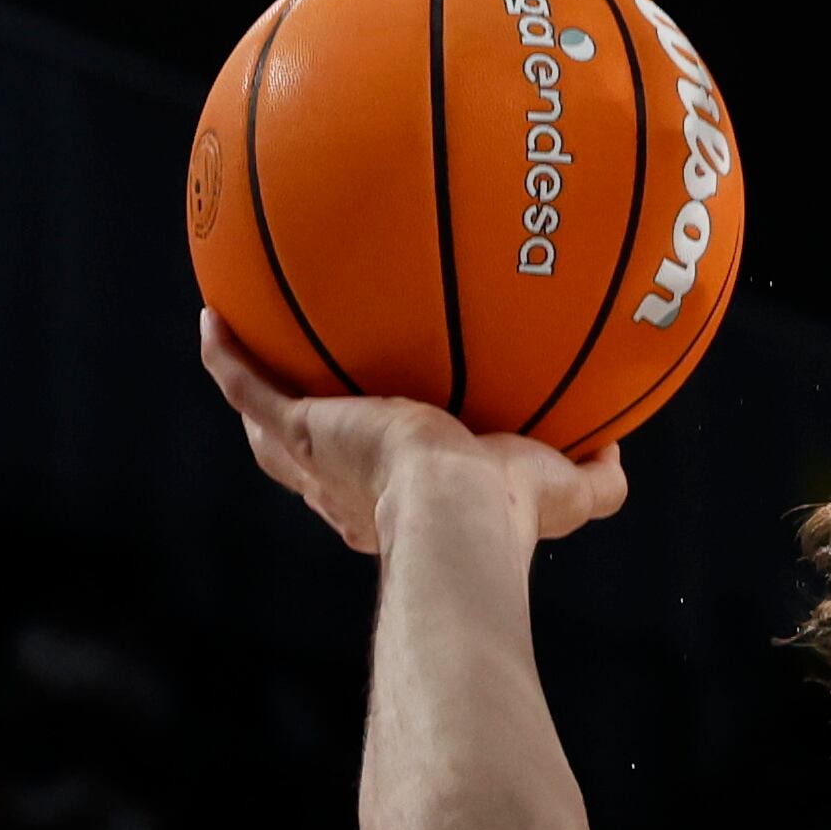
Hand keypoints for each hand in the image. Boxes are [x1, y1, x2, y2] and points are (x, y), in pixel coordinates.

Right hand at [200, 313, 626, 553]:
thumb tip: (618, 447)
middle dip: (309, 430)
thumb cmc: (513, 511)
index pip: (385, 484)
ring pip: (266, 428)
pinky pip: (245, 386)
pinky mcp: (299, 431)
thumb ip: (598, 474)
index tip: (389, 436)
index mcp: (405, 505)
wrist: (459, 511)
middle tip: (306, 391)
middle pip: (316, 461)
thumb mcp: (570, 490)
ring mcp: (318, 463)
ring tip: (236, 345)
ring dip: (253, 390)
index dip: (381, 463)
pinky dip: (226, 355)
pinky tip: (212, 317)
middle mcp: (350, 490)